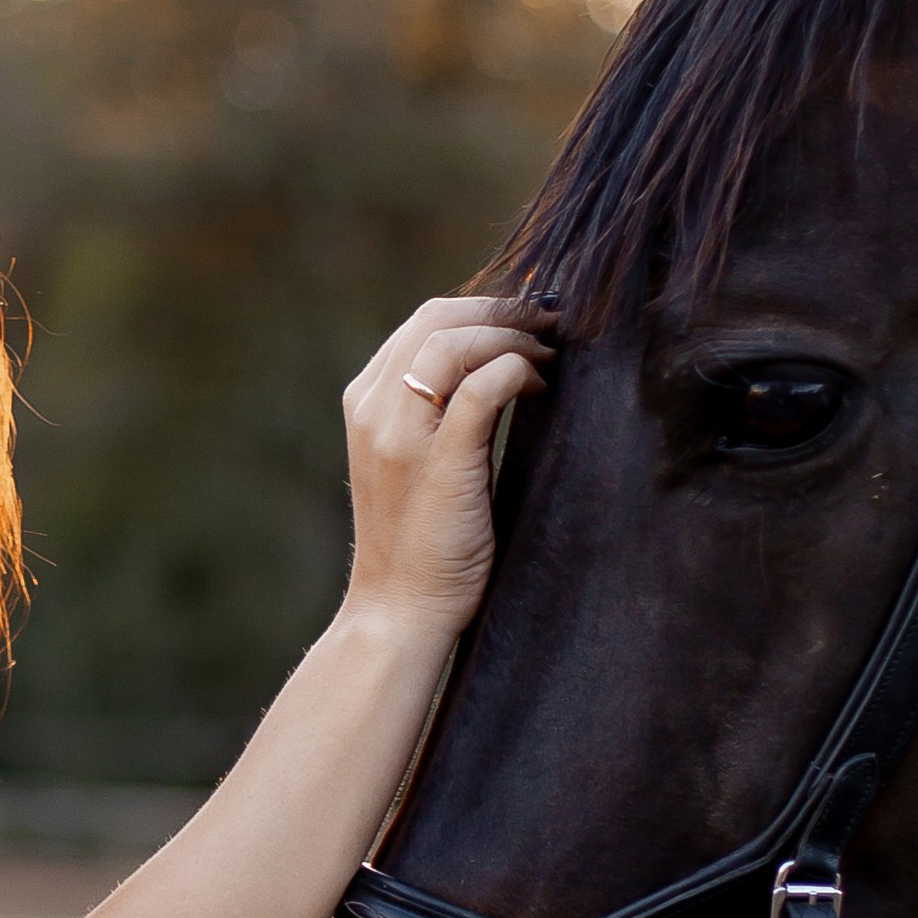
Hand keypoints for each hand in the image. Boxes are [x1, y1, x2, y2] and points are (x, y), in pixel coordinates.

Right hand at [340, 293, 553, 638]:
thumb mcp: (420, 462)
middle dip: (502, 310)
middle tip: (550, 326)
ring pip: (453, 339)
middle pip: (437, 317)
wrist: (401, 609)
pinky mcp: (438, 460)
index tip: (529, 322)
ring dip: (512, 336)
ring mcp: (400, 433)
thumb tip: (502, 368)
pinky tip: (537, 385)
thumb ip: (442, 413)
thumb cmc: (423, 543)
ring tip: (549, 355)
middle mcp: (375, 409)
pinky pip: (480, 385)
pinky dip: (515, 369)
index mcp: (367, 403)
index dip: (483, 309)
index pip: (424, 322)